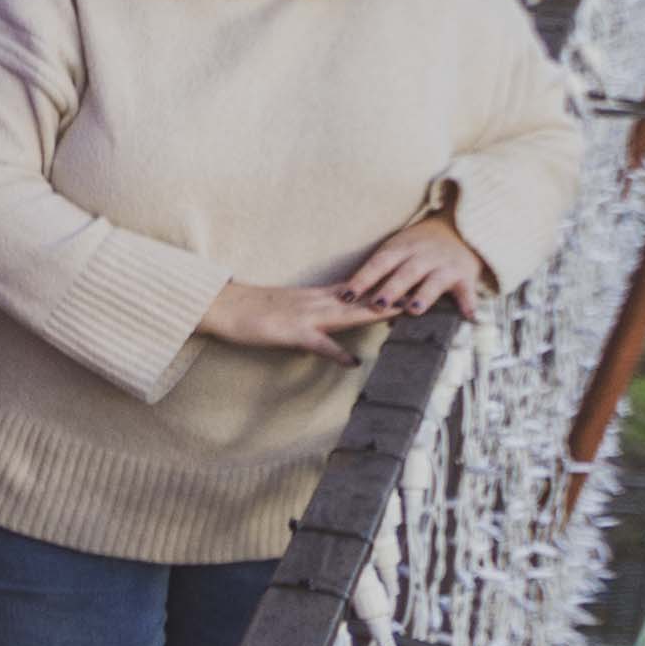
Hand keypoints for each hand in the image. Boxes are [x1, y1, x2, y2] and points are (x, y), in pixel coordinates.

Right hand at [201, 277, 394, 360]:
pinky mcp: (290, 332)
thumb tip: (332, 322)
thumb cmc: (250, 310)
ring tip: (403, 313)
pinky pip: (317, 343)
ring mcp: (304, 316)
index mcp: (316, 297)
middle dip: (392, 296)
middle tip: (422, 293)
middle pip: (362, 298)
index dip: (385, 288)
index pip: (358, 291)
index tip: (411, 285)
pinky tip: (352, 360)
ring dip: (375, 313)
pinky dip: (335, 352)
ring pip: (347, 313)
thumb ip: (313, 314)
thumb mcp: (288, 308)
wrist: (222, 306)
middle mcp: (316, 302)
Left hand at [340, 216, 496, 315]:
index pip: (378, 263)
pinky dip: (468, 303)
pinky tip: (468, 317)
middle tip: (377, 304)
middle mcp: (422, 257)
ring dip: (424, 296)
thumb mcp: (398, 250)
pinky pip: (467, 291)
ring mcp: (445, 266)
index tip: (347, 295)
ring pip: (434, 282)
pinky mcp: (465, 275)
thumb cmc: (418, 247)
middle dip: (391, 289)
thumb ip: (381, 276)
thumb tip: (359, 304)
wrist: (458, 226)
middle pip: (405, 273)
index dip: (362, 279)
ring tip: (413, 310)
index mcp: (401, 249)